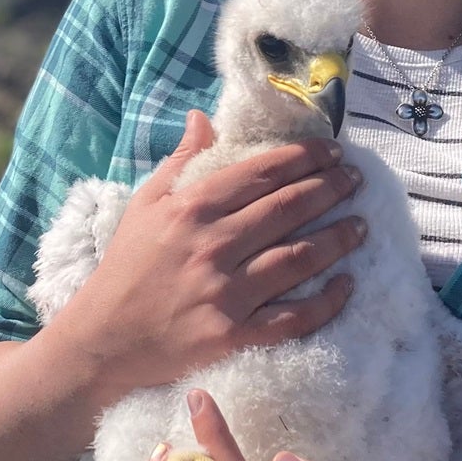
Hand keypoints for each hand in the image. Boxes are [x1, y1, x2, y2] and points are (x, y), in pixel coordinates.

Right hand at [52, 109, 364, 400]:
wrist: (100, 343)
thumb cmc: (126, 267)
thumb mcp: (145, 204)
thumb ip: (180, 160)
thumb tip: (203, 117)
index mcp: (192, 208)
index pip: (262, 173)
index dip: (305, 158)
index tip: (334, 151)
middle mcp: (212, 246)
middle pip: (288, 209)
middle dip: (331, 189)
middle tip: (356, 180)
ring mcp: (225, 294)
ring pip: (298, 258)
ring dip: (338, 239)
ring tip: (362, 224)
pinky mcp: (233, 337)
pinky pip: (292, 318)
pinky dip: (326, 302)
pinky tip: (348, 284)